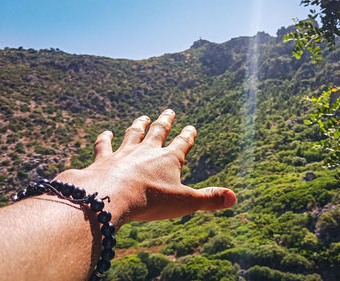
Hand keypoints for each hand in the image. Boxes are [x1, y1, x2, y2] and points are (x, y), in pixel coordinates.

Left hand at [54, 109, 235, 224]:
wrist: (110, 196)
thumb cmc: (150, 200)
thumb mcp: (185, 202)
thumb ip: (209, 199)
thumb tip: (235, 197)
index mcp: (168, 160)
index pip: (182, 144)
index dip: (188, 136)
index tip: (191, 128)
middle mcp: (147, 151)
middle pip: (158, 132)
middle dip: (166, 122)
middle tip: (169, 111)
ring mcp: (125, 153)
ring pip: (134, 134)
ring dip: (139, 125)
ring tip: (144, 118)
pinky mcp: (104, 159)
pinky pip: (105, 145)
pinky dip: (106, 139)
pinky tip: (106, 133)